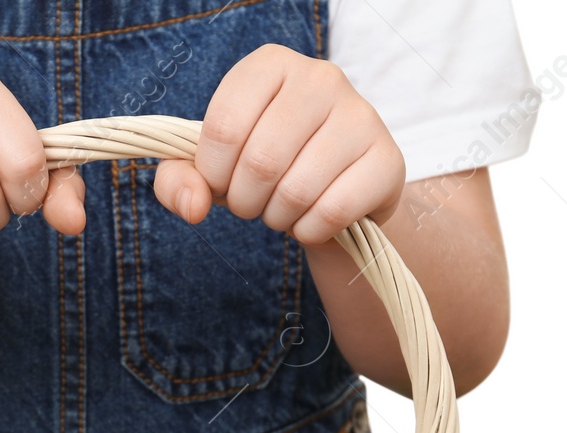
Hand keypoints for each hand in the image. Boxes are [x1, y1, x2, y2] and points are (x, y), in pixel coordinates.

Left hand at [155, 44, 405, 246]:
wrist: (338, 189)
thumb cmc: (268, 171)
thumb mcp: (214, 169)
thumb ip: (180, 181)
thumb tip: (192, 206)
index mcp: (271, 65)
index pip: (224, 126)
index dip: (212, 173)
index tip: (221, 183)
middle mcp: (320, 78)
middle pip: (260, 161)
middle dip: (245, 201)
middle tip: (253, 204)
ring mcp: (361, 115)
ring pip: (296, 190)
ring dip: (277, 218)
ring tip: (282, 210)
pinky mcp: (386, 159)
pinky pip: (331, 212)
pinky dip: (309, 231)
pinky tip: (312, 221)